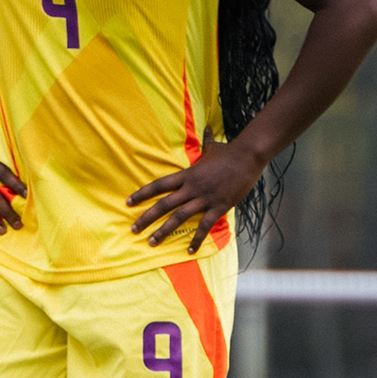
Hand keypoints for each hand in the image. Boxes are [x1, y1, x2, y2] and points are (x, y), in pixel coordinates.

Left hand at [126, 144, 264, 250]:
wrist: (248, 157)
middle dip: (146, 218)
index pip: (158, 185)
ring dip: (164, 231)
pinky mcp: (219, 206)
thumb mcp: (213, 146)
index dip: (142, 194)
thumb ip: (205, 140)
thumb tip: (206, 127)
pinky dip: (196, 239)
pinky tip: (189, 250)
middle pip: (163, 204)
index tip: (128, 203)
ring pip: (179, 217)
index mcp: (186, 175)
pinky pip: (205, 226)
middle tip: (133, 229)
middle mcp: (191, 188)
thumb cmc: (230, 152)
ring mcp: (204, 198)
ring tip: (152, 242)